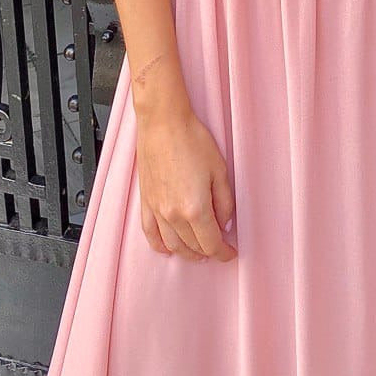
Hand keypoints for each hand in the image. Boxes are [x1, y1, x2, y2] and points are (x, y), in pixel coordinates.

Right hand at [136, 108, 237, 262]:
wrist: (163, 122)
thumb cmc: (191, 139)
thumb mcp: (219, 169)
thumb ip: (225, 202)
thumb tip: (225, 223)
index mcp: (195, 208)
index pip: (211, 244)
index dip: (223, 252)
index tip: (230, 253)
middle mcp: (173, 215)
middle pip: (193, 247)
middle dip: (208, 252)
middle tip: (218, 248)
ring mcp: (157, 210)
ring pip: (172, 245)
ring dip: (187, 253)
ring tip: (198, 251)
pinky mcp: (145, 202)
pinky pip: (150, 234)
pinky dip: (160, 246)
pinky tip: (168, 248)